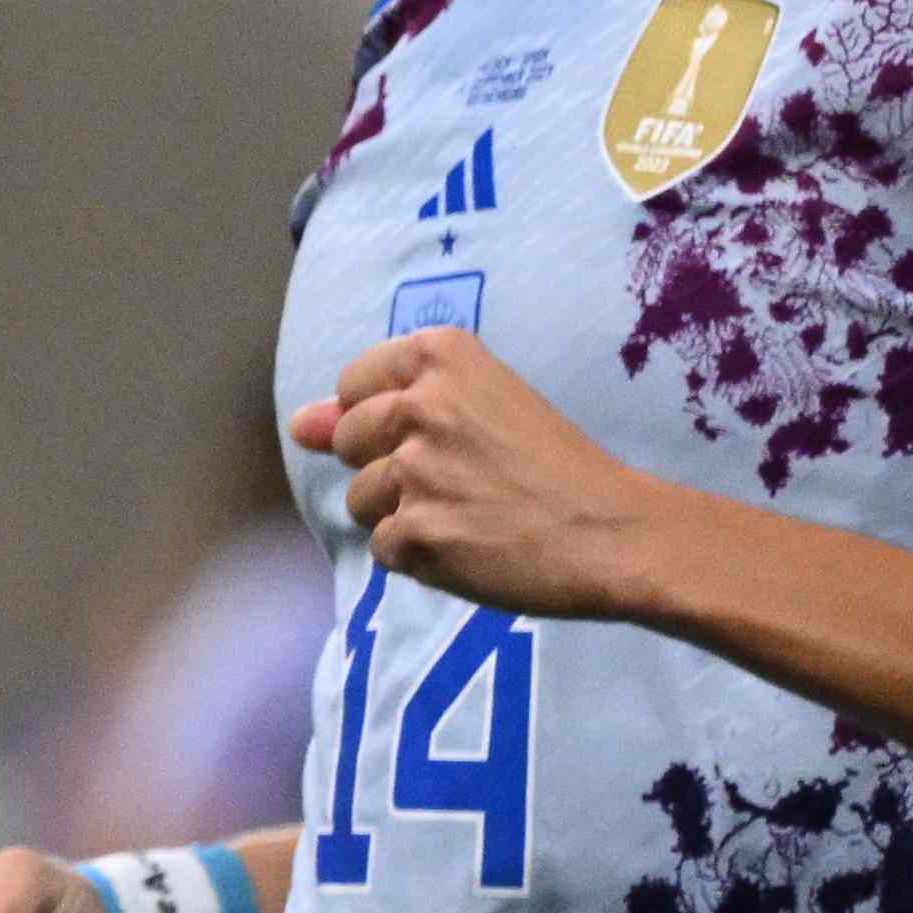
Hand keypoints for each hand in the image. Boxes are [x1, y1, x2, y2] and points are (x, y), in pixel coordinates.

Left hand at [297, 333, 682, 623]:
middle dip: (389, 467)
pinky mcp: (416, 531)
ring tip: (470, 514)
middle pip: (350, 442)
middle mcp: (419, 404)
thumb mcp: (480, 405)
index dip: (385, 418)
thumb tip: (298, 423)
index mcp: (439, 355)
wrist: (614, 531)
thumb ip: (378, 406)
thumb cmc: (554, 464)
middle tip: (463, 478)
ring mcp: (414, 470)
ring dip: (404, 515)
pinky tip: (471, 547)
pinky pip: (384, 548)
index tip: (437, 434)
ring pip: (361, 500)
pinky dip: (420, 556)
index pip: (353, 385)